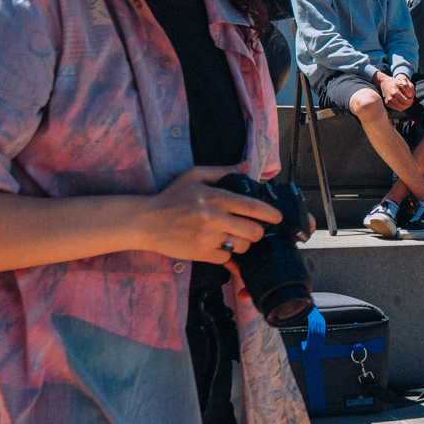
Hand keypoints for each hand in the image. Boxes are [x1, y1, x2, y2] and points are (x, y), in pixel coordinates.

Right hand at [136, 166, 282, 264]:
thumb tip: (247, 165)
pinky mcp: (201, 253)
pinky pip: (226, 257)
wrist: (145, 221)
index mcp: (216, 197)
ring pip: (242, 246)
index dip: (271, 214)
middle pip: (253, 231)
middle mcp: (214, 218)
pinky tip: (218, 245)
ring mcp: (208, 237)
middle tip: (253, 229)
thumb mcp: (194, 176)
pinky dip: (225, 253)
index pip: (253, 207)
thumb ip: (223, 171)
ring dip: (242, 243)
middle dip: (258, 232)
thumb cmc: (171, 197)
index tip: (277, 218)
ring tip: (234, 237)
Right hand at [377, 72, 414, 110]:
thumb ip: (407, 89)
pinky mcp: (387, 104)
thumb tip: (411, 96)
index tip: (412, 98)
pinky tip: (402, 103)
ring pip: (400, 109)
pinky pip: (396, 108)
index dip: (411, 101)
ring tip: (407, 102)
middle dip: (409, 105)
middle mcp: (391, 98)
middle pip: (403, 106)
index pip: (406, 101)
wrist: (383, 83)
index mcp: (395, 93)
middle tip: (411, 101)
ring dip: (405, 107)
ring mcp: (388, 102)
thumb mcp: (400, 82)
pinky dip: (400, 107)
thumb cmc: (393, 82)